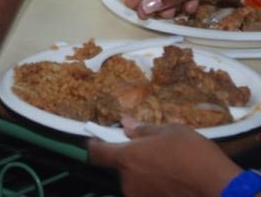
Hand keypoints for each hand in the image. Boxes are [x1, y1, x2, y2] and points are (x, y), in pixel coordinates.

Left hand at [88, 120, 240, 196]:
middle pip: (121, 169)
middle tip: (152, 152)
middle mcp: (129, 182)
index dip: (95, 145)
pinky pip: (149, 193)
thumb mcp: (170, 131)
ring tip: (169, 167)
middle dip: (132, 160)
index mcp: (128, 158)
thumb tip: (126, 124)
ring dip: (146, 174)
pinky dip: (156, 187)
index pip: (97, 154)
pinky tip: (174, 180)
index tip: (97, 139)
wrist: (219, 189)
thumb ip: (144, 130)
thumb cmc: (193, 154)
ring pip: (136, 182)